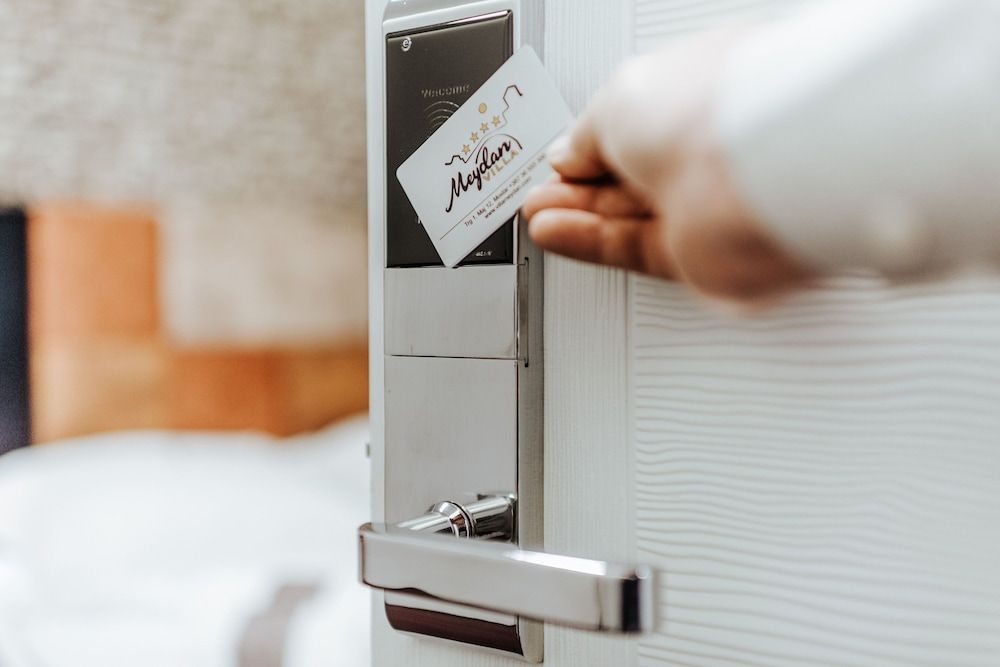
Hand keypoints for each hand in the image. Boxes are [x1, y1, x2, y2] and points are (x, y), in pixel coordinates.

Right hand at [521, 30, 810, 303]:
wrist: (760, 174)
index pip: (640, 121)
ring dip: (578, 216)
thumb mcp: (617, 100)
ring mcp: (710, 204)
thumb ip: (585, 135)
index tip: (560, 156)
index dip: (594, 140)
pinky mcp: (703, 255)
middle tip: (543, 191)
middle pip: (633, 175)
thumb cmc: (714, 113)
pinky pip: (634, 248)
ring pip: (631, 217)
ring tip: (539, 214)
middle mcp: (713, 148)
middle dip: (580, 185)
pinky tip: (556, 233)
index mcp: (705, 90)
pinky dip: (590, 243)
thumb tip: (567, 155)